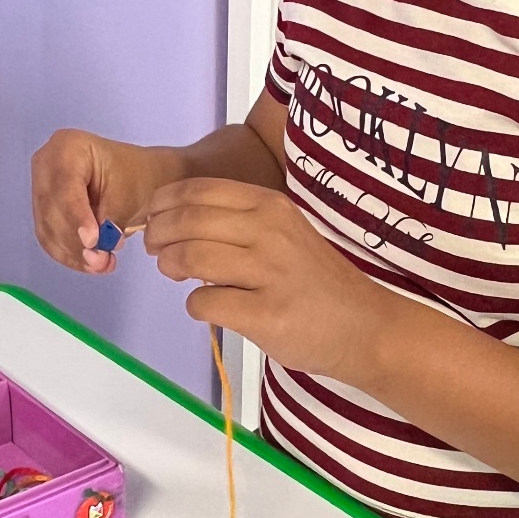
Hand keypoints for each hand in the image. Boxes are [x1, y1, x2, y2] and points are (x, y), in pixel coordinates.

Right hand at [32, 130, 184, 273]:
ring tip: (102, 264)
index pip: (65, 186)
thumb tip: (93, 249)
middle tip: (100, 262)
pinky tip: (89, 264)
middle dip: (75, 241)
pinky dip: (69, 255)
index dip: (76, 217)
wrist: (138, 178)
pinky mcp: (43, 211)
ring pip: (48, 227)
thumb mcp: (127, 195)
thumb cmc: (137, 178)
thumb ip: (108, 220)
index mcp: (66, 147)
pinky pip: (49, 238)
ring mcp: (40, 188)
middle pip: (51, 209)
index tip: (92, 241)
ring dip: (73, 253)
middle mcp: (46, 164)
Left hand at [141, 178, 384, 378]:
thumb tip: (177, 222)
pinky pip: (205, 303)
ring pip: (191, 257)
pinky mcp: (265, 314)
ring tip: (173, 273)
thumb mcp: (285, 233)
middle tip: (155, 249)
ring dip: (170, 265)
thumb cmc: (316, 281)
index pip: (200, 190)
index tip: (153, 217)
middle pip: (188, 222)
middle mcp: (269, 232)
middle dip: (158, 235)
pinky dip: (194, 305)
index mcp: (271, 206)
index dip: (164, 203)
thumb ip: (239, 224)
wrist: (365, 327)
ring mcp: (269, 273)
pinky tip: (207, 306)